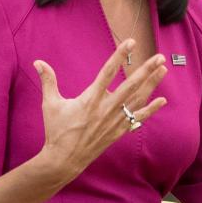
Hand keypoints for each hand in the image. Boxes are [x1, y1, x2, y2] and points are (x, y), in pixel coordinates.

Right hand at [35, 41, 167, 180]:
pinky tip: (162, 100)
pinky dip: (150, 109)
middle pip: (130, 85)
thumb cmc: (57, 130)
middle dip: (146, 70)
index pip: (107, 72)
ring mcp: (114, 120)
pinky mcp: (118, 130)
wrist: (64, 159)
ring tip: (163, 70)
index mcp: (90, 99)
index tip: (130, 43)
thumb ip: (48, 81)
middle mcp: (105, 108)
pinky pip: (137, 118)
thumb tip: (38, 62)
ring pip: (137, 99)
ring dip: (151, 84)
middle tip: (159, 57)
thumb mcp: (50, 104)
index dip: (119, 56)